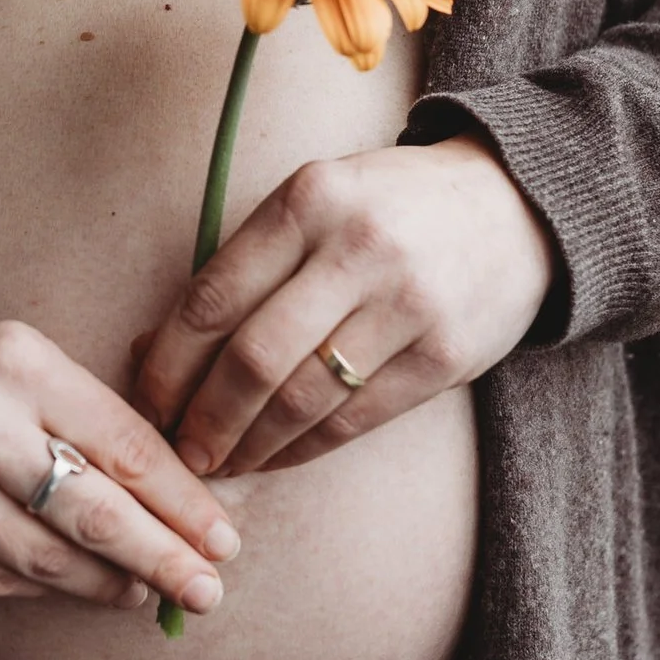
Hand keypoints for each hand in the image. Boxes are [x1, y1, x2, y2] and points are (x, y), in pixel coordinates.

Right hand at [0, 317, 240, 614]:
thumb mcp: (34, 364)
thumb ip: (100, 422)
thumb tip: (183, 506)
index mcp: (18, 364)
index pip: (124, 446)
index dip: (182, 503)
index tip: (223, 539)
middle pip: (92, 515)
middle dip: (162, 559)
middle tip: (206, 590)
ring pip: (46, 561)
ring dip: (110, 585)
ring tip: (150, 592)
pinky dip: (47, 589)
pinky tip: (81, 586)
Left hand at [130, 136, 553, 477]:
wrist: (514, 206)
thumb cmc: (388, 207)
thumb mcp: (316, 201)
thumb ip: (243, 265)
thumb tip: (152, 348)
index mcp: (310, 197)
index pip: (212, 296)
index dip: (168, 363)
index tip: (145, 402)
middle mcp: (357, 246)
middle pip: (252, 357)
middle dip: (203, 418)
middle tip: (179, 452)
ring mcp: (408, 303)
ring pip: (302, 398)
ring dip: (249, 445)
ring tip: (221, 463)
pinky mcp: (445, 355)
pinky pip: (354, 420)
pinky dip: (303, 449)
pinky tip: (275, 457)